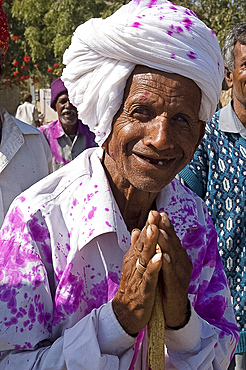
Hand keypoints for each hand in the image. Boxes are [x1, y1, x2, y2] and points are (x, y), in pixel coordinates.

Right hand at [112, 211, 162, 334]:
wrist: (124, 314)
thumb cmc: (131, 287)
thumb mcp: (133, 266)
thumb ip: (135, 248)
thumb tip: (136, 230)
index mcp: (133, 259)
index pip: (141, 240)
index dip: (148, 226)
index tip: (155, 212)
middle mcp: (134, 265)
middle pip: (141, 245)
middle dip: (149, 229)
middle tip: (153, 214)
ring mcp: (137, 277)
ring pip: (143, 258)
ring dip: (149, 243)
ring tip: (154, 229)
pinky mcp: (142, 290)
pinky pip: (148, 277)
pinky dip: (153, 267)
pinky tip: (158, 258)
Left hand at [151, 211, 191, 328]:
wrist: (170, 310)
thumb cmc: (164, 284)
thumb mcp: (159, 263)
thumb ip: (155, 246)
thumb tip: (147, 229)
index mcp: (176, 255)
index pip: (169, 237)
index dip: (163, 225)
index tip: (157, 212)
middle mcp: (181, 262)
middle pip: (173, 242)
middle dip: (166, 229)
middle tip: (160, 216)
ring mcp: (180, 274)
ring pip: (173, 255)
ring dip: (167, 243)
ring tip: (161, 232)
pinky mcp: (177, 286)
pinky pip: (171, 274)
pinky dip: (167, 265)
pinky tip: (163, 257)